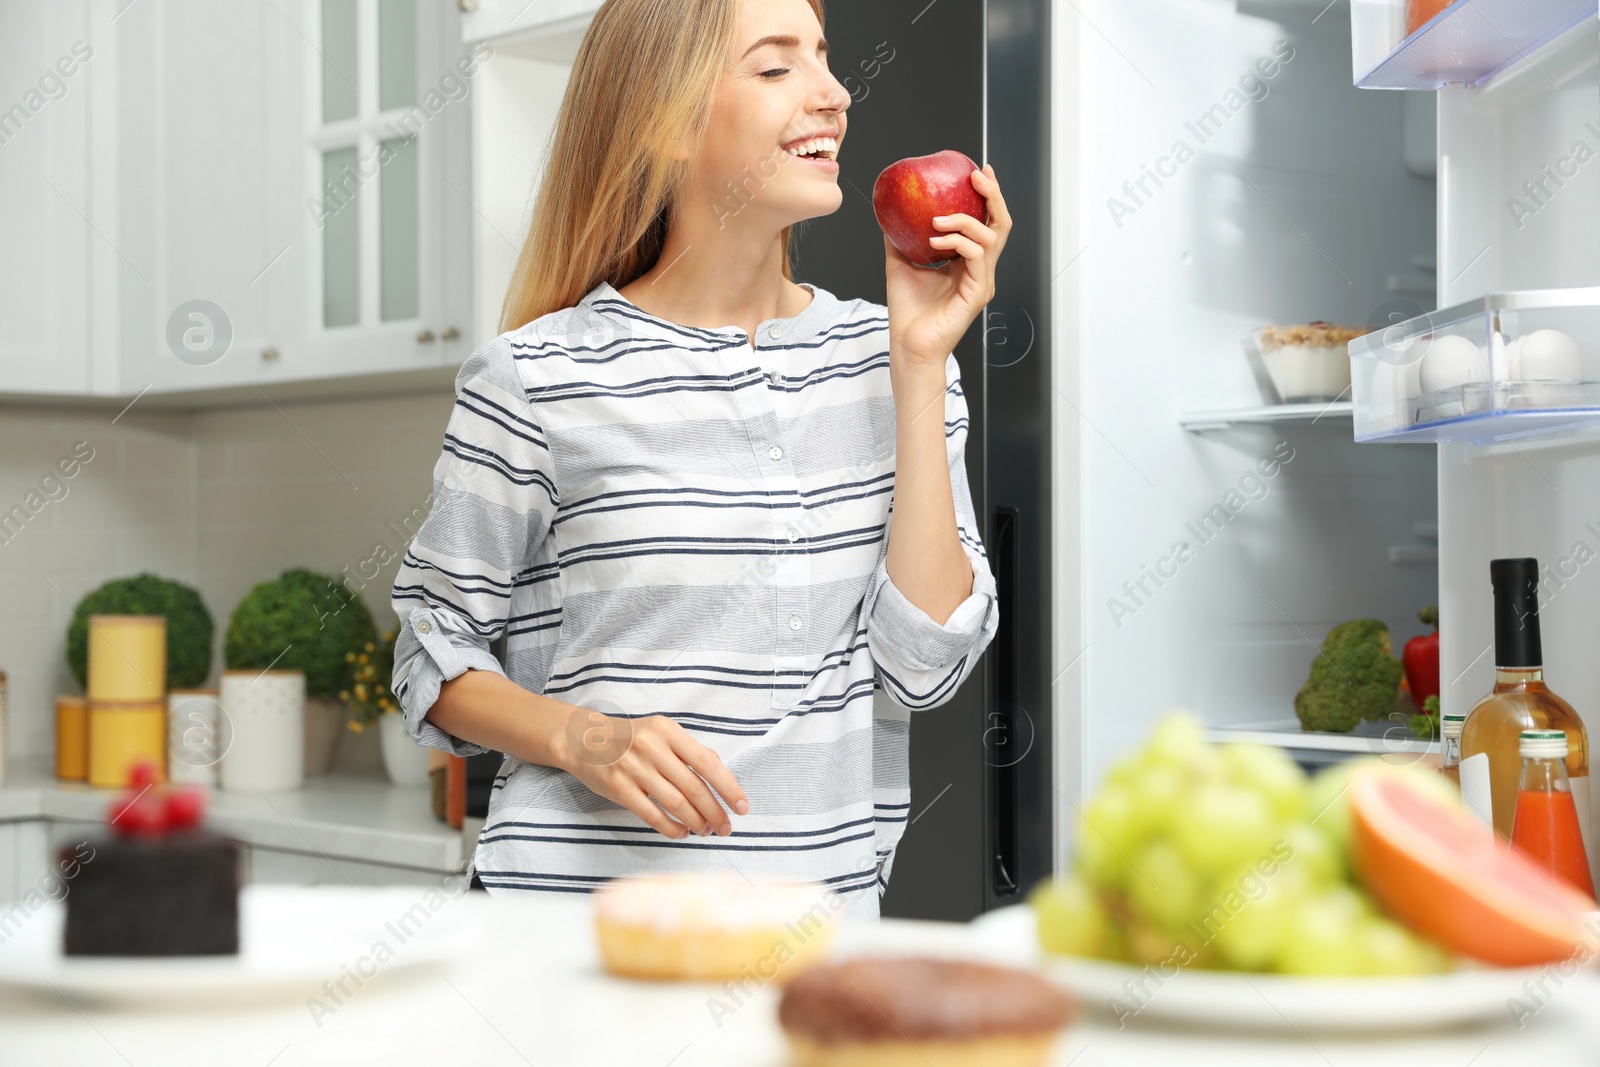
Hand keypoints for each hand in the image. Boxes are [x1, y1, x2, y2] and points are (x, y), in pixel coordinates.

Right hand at [555, 709, 748, 838]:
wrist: (583, 739)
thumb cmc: (632, 738)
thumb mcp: (661, 732)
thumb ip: (689, 752)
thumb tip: (722, 778)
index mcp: (668, 731)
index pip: (707, 762)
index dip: (728, 787)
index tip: (742, 807)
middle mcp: (652, 748)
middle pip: (694, 787)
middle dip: (715, 812)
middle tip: (726, 828)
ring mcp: (634, 769)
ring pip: (676, 803)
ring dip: (696, 822)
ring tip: (706, 831)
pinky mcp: (619, 789)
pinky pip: (652, 816)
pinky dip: (672, 829)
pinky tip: (682, 833)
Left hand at [885, 163, 1011, 368]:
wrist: (907, 344)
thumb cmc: (908, 310)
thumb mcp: (901, 262)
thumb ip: (902, 237)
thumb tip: (892, 211)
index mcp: (968, 262)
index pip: (986, 223)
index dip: (987, 196)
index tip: (977, 172)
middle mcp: (980, 269)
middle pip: (1000, 224)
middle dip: (992, 196)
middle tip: (976, 177)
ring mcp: (982, 281)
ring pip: (990, 237)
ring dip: (964, 221)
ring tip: (937, 219)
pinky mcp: (977, 293)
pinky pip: (976, 256)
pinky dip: (958, 242)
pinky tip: (935, 240)